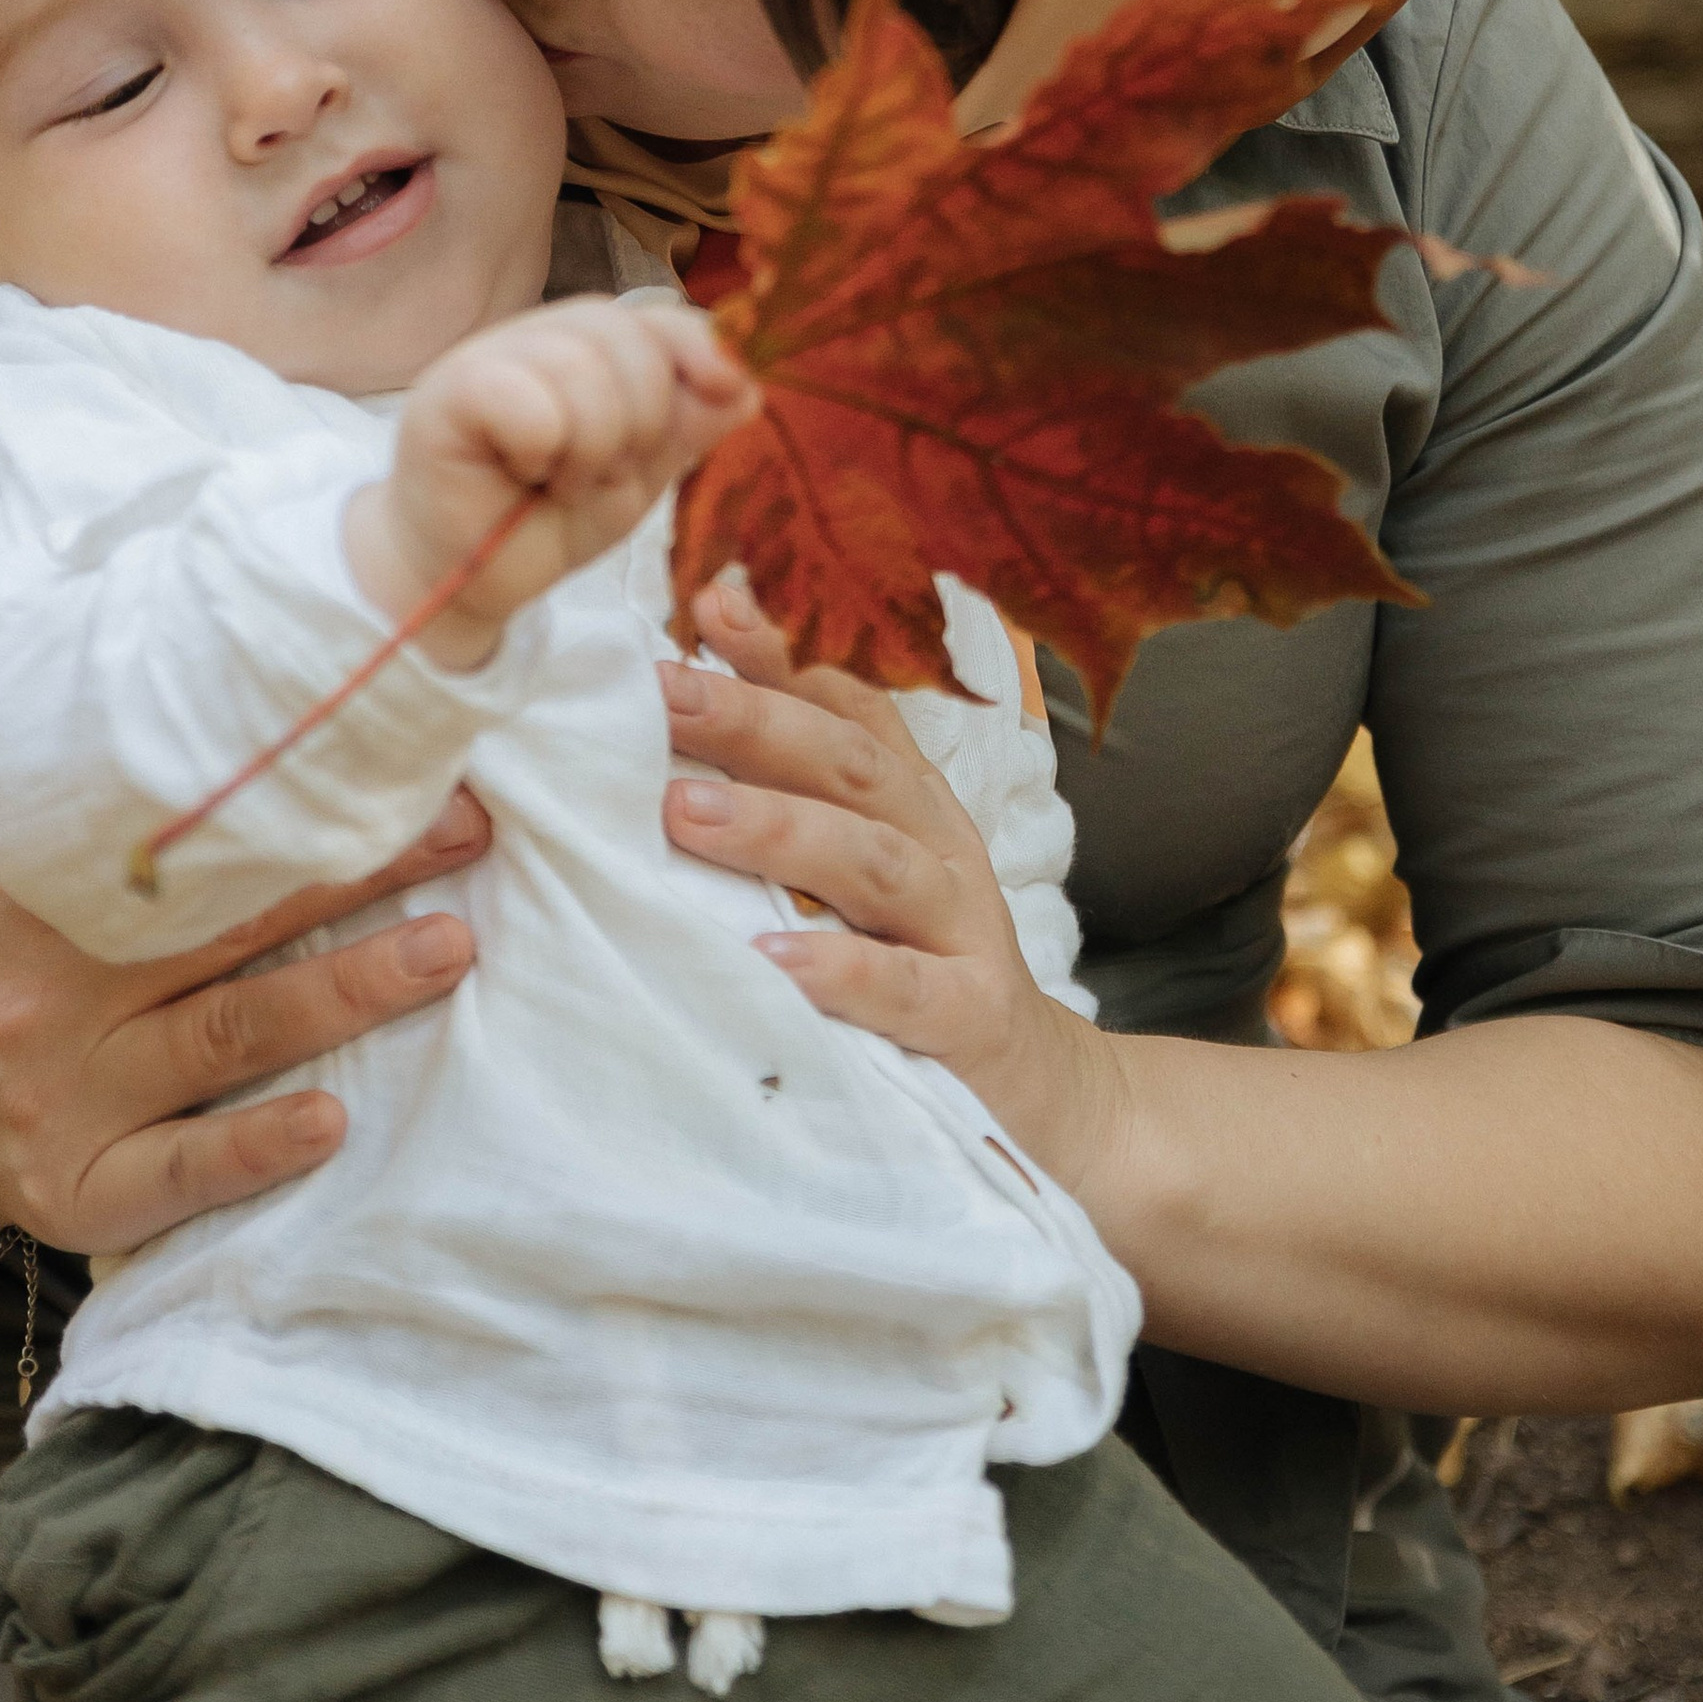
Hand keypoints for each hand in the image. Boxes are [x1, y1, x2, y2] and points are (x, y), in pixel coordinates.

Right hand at [0, 671, 490, 1258]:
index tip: (372, 736)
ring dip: (345, 996)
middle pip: (222, 925)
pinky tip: (335, 1123)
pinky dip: (254, 1151)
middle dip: (358, 875)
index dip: (273, 787)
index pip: (164, 832)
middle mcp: (44, 992)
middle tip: (469, 828)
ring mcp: (65, 1097)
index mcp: (10, 892)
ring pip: (225, 1039)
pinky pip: (178, 1174)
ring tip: (449, 948)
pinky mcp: (81, 1190)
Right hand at [348, 298, 756, 661]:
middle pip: (626, 336)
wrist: (469, 581)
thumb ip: (686, 426)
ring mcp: (488, 356)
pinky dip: (543, 446)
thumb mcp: (638, 473)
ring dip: (590, 446)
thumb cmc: (545, 519)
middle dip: (641, 420)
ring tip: (562, 483)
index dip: (701, 347)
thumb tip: (750, 385)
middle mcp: (539, 337)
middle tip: (602, 473)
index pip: (657, 317)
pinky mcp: (446, 393)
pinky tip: (523, 473)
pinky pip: (524, 399)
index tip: (729, 390)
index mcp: (589, 346)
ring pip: (580, 367)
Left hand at [659, 576, 1129, 1207]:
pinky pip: (907, 989)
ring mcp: (962, 932)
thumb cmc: (914, 966)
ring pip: (874, 863)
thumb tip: (683, 707)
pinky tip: (775, 960)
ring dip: (780, 829)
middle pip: (851, 767)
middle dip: (754, 722)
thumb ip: (787, 798)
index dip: (780, 653)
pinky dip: (843, 970)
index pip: (845, 707)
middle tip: (660, 696)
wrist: (1042, 1098)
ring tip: (686, 813)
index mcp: (907, 802)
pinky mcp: (971, 1021)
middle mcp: (938, 848)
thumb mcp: (856, 873)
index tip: (705, 603)